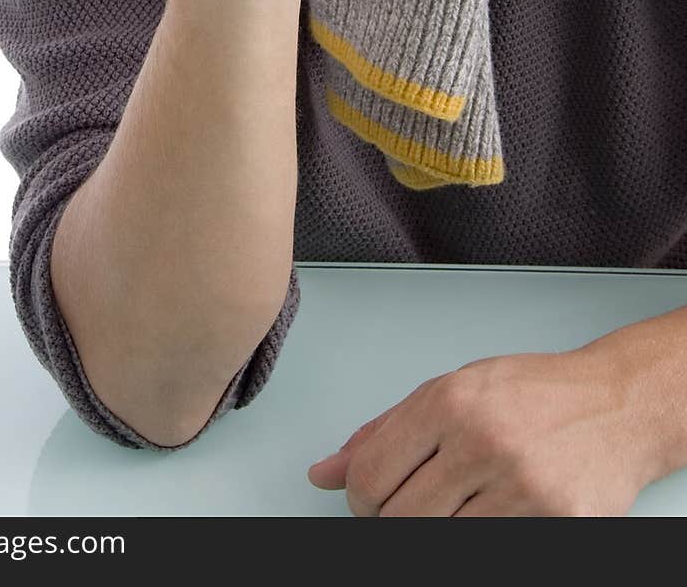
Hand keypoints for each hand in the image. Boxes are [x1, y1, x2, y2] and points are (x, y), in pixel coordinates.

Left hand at [306, 347, 652, 515]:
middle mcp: (482, 440)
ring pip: (441, 540)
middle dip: (393, 520)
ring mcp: (521, 485)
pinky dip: (482, 535)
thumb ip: (384, 432)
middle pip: (400, 519)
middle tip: (413, 505)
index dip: (360, 499)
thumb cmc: (532, 393)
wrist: (616, 405)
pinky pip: (490, 548)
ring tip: (460, 501)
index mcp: (449, 402)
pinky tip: (494, 510)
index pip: (372, 476)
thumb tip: (323, 474)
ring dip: (440, 528)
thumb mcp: (453, 391)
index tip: (370, 501)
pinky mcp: (556, 520)